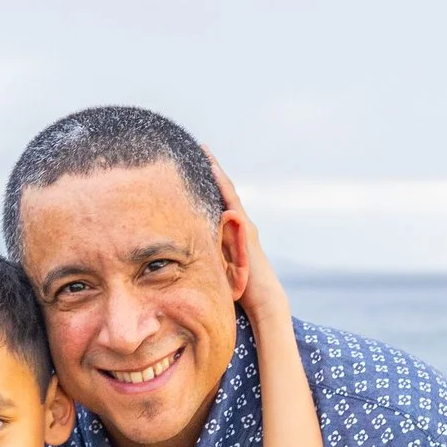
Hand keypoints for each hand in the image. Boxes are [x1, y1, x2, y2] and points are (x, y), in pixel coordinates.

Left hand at [207, 152, 290, 333]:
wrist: (263, 299)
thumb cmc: (240, 289)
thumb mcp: (217, 267)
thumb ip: (207, 253)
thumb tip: (184, 249)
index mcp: (231, 232)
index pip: (218, 202)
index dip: (207, 184)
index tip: (194, 164)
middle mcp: (239, 224)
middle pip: (224, 190)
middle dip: (213, 169)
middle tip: (200, 147)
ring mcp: (244, 225)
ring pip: (228, 192)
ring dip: (217, 172)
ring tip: (204, 153)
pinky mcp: (245, 230)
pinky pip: (231, 203)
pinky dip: (223, 187)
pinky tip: (213, 172)